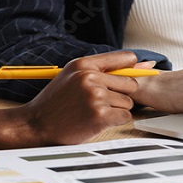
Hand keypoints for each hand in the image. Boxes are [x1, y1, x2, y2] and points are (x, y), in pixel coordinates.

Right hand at [14, 51, 146, 144]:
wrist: (36, 124)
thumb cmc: (56, 101)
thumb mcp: (73, 76)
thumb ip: (103, 69)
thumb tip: (145, 64)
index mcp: (83, 64)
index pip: (125, 58)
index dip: (132, 69)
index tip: (128, 78)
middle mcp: (90, 77)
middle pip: (130, 84)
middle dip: (121, 94)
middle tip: (102, 102)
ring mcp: (95, 96)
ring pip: (128, 103)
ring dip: (116, 110)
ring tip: (93, 112)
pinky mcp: (99, 115)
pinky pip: (125, 117)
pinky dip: (115, 121)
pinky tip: (97, 121)